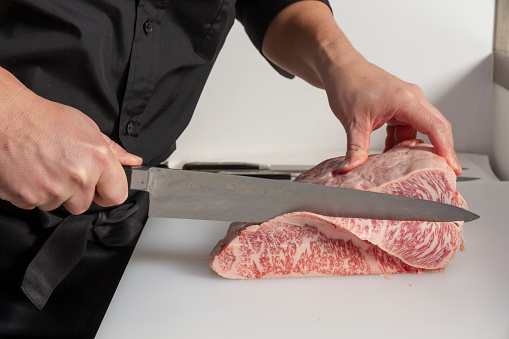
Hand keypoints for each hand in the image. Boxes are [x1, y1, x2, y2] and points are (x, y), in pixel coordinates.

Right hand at [0, 68, 141, 213]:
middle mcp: (78, 177)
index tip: (100, 186)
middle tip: (63, 168)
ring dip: (54, 192)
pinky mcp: (29, 198)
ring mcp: (53, 190)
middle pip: (85, 204)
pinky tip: (30, 172)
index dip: (108, 191)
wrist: (5, 118)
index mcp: (97, 159)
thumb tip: (132, 161)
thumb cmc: (42, 119)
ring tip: (44, 166)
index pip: (117, 195)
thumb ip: (111, 150)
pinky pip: (37, 205)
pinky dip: (33, 193)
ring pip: (60, 205)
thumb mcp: (86, 127)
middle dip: (76, 191)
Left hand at [321, 57, 461, 174]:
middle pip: (436, 127)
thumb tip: (351, 168)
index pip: (434, 126)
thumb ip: (355, 149)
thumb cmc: (349, 84)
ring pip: (421, 128)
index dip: (446, 148)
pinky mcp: (400, 105)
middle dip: (440, 150)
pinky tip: (392, 152)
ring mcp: (407, 101)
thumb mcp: (352, 123)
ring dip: (416, 146)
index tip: (452, 165)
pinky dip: (403, 140)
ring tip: (411, 166)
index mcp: (405, 100)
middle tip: (444, 171)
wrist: (341, 68)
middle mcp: (412, 98)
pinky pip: (409, 126)